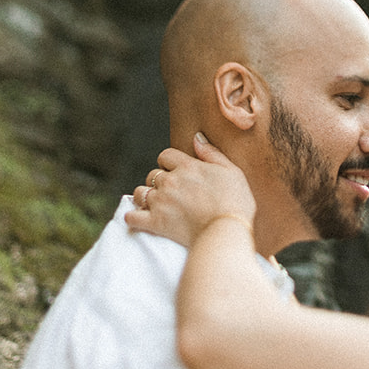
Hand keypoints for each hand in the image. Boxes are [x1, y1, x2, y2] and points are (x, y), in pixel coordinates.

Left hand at [124, 133, 256, 247]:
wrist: (227, 231)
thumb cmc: (235, 203)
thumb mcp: (232, 171)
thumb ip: (211, 153)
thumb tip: (197, 137)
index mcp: (188, 167)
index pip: (165, 155)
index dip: (168, 163)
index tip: (175, 172)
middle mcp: (170, 181)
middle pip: (152, 175)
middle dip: (158, 182)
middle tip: (170, 193)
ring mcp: (160, 201)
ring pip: (140, 193)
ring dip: (145, 197)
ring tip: (155, 205)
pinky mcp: (155, 222)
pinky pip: (132, 217)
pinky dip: (134, 218)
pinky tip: (141, 219)